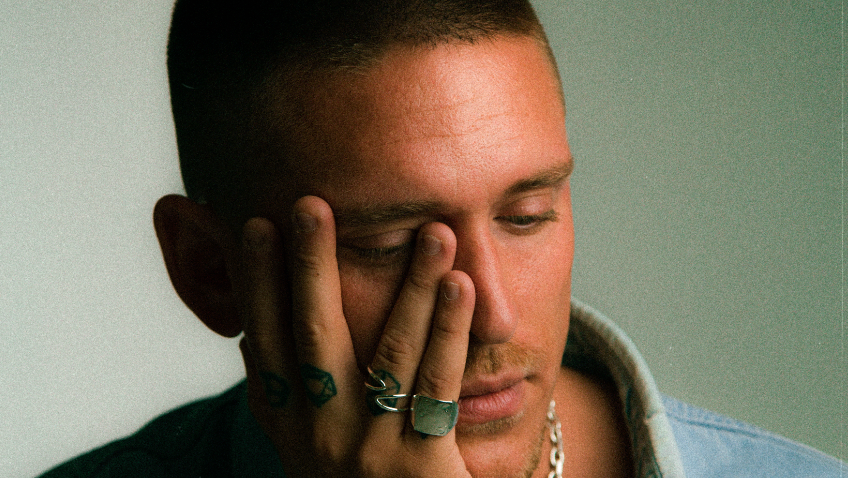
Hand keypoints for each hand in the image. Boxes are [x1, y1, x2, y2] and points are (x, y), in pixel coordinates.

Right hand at [238, 195, 475, 476]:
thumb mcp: (301, 447)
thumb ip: (280, 396)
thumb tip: (246, 335)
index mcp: (288, 425)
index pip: (266, 342)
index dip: (259, 283)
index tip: (257, 226)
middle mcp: (320, 436)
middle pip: (315, 338)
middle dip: (313, 268)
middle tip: (313, 205)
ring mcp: (369, 451)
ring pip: (390, 354)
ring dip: (411, 287)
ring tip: (432, 232)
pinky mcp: (421, 468)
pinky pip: (437, 387)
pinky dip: (449, 332)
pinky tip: (460, 286)